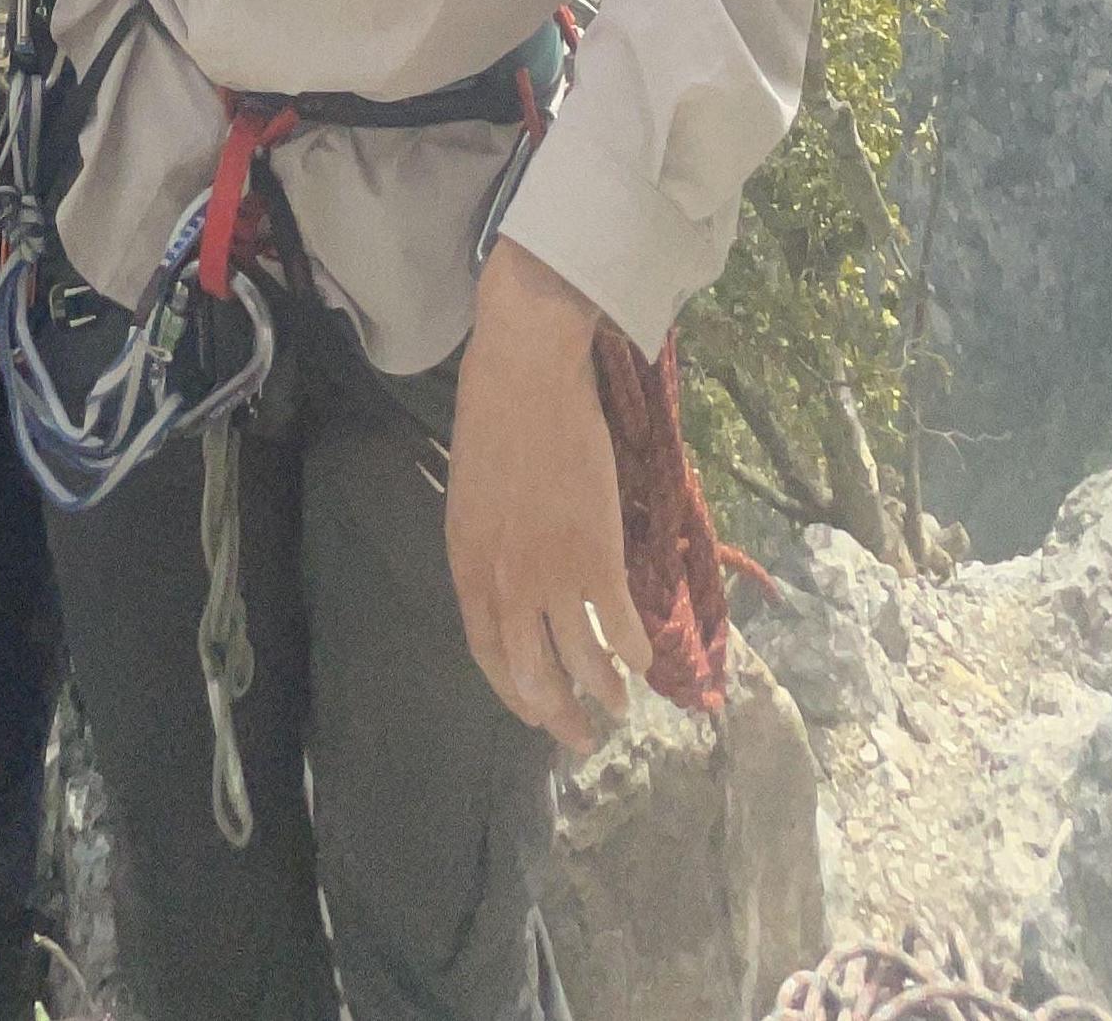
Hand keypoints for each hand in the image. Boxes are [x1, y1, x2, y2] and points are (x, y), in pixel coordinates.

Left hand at [445, 238, 651, 750]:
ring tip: (620, 706)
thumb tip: (511, 590)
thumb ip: (489, 551)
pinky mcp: (596, 553)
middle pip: (532, 673)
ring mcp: (552, 572)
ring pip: (579, 659)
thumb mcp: (473, 498)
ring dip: (603, 691)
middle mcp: (505, 583)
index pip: (487, 654)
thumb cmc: (494, 422)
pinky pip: (618, 622)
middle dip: (559, 714)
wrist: (525, 374)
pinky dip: (634, 648)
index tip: (535, 713)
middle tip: (580, 738)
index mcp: (468, 566)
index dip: (514, 693)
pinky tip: (643, 659)